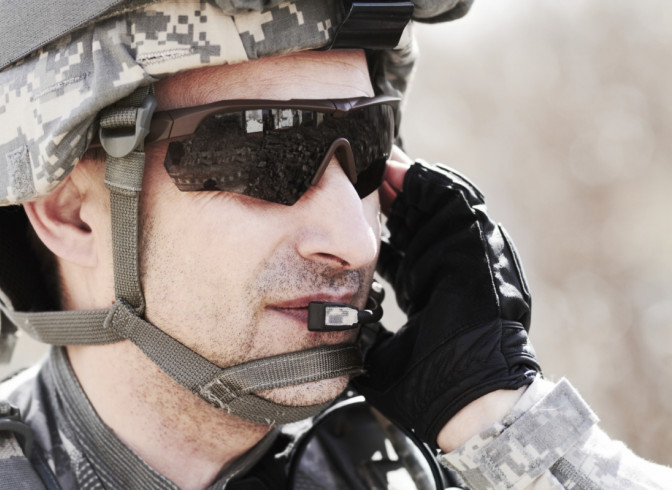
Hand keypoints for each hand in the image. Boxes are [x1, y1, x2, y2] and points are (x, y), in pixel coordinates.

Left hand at [354, 159, 540, 448]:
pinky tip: (400, 170)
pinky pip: (455, 203)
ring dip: (405, 182)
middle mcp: (444, 266)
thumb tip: (322, 326)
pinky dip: (428, 183)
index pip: (399, 243)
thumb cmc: (425, 384)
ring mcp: (463, 255)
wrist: (465, 397)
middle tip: (358, 172)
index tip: (349, 206)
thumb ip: (356, 333)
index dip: (376, 223)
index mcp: (426, 287)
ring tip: (375, 162)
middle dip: (387, 194)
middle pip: (414, 217)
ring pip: (434, 204)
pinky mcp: (478, 247)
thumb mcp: (378, 352)